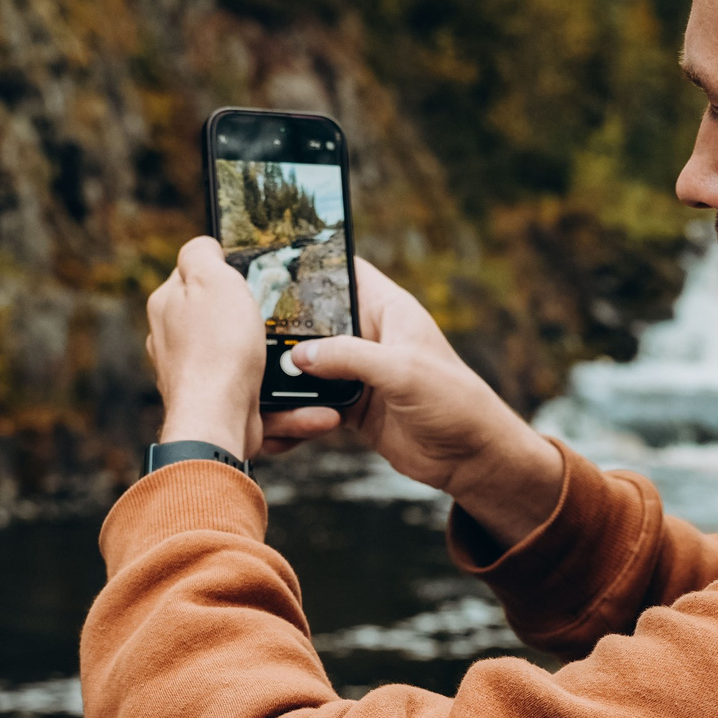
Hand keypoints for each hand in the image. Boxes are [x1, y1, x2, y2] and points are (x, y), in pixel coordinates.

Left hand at [145, 237, 265, 457]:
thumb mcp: (211, 279)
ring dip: (265, 355)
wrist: (219, 419)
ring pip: (235, 352)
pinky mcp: (210, 399)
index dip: (225, 272)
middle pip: (216, 312)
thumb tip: (205, 245)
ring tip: (289, 357)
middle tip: (273, 316)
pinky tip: (287, 391)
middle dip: (248, 315)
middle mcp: (169, 338)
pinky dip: (270, 390)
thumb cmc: (217, 348)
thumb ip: (201, 253)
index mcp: (166, 303)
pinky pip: (246, 387)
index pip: (194, 272)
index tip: (250, 278)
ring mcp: (188, 371)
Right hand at [261, 259, 563, 545]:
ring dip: (287, 374)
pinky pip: (313, 400)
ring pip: (309, 363)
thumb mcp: (402, 371)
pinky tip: (275, 415)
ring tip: (257, 379)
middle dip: (285, 324)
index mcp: (389, 310)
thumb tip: (299, 356)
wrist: (471, 458)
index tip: (271, 260)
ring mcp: (359, 371)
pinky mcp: (352, 406)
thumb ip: (350, 357)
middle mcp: (370, 336)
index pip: (346, 271)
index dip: (313, 261)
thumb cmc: (453, 402)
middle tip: (245, 329)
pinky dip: (296, 408)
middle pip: (316, 318)